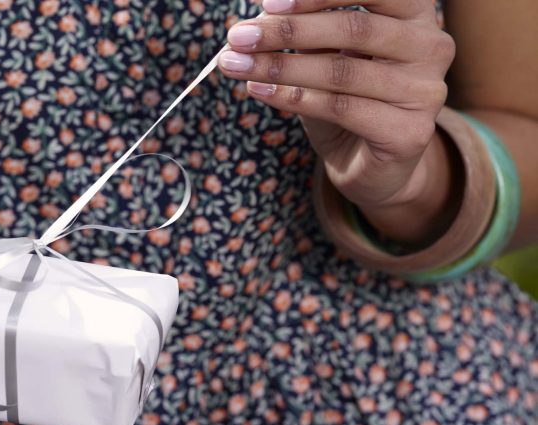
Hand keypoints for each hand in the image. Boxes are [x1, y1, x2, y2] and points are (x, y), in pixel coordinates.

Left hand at [219, 0, 457, 244]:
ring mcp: (425, 91)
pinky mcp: (410, 132)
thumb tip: (258, 15)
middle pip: (355, 27)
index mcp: (414, 14)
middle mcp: (431, 46)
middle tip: (237, 37)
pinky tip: (260, 91)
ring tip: (235, 65)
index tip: (267, 3)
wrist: (367, 166)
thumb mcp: (324, 55)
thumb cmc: (344, 98)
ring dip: (280, 66)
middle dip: (288, 31)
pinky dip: (294, 98)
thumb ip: (304, 30)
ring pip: (342, 72)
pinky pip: (341, 109)